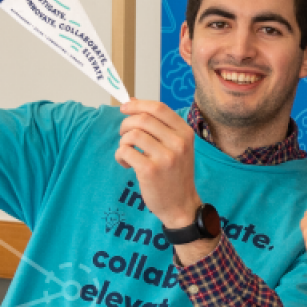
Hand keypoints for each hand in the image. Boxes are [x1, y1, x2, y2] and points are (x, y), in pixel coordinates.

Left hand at [114, 100, 200, 229]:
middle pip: (143, 119)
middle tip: (124, 135)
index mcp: (185, 133)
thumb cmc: (175, 174)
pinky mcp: (150, 170)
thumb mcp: (177, 147)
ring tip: (127, 152)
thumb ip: (159, 126)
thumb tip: (132, 101)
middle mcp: (178, 143)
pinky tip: (127, 163)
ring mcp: (165, 157)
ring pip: (133, 134)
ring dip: (123, 142)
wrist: (181, 204)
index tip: (125, 107)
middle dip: (126, 124)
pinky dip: (121, 155)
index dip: (138, 104)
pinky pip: (125, 151)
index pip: (159, 108)